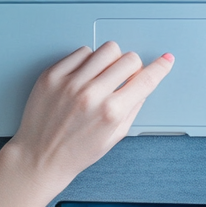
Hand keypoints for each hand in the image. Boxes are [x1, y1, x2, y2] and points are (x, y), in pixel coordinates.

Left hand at [7, 42, 173, 193]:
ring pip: (106, 49)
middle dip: (131, 67)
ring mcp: (70, 82)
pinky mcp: (52, 75)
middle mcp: (92, 95)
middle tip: (122, 78)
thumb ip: (133, 107)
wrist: (39, 157)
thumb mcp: (114, 137)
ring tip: (100, 76)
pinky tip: (82, 76)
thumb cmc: (75, 152)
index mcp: (111, 113)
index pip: (146, 80)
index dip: (160, 68)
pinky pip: (81, 51)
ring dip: (110, 60)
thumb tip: (145, 83)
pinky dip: (86, 60)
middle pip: (129, 59)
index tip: (166, 60)